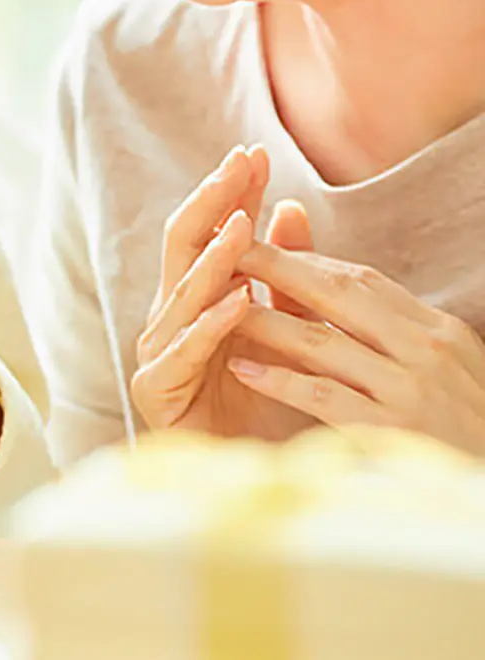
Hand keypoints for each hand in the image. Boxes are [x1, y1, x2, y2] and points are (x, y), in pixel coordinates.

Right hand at [131, 145, 315, 441]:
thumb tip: (291, 208)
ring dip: (216, 257)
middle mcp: (167, 316)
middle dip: (213, 203)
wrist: (229, 471)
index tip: (254, 154)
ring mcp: (157, 351)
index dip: (229, 193)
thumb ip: (280, 275)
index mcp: (192, 298)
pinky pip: (185, 351)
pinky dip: (212, 324)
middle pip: (183, 247)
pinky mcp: (156, 389)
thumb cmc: (253, 401)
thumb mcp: (278, 326)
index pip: (207, 231)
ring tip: (246, 223)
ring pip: (183, 293)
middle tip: (240, 164)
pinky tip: (239, 301)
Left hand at [231, 243, 484, 456]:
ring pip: (322, 342)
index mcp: (438, 330)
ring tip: (215, 304)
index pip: (361, 278)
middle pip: (337, 292)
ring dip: (263, 321)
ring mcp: (410, 390)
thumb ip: (391, 331)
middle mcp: (426, 350)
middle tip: (221, 247)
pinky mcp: (392, 432)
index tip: (255, 242)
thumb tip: (332, 288)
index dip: (303, 258)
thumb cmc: (465, 430)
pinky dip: (278, 380)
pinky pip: (322, 396)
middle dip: (274, 266)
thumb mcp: (440, 367)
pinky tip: (240, 367)